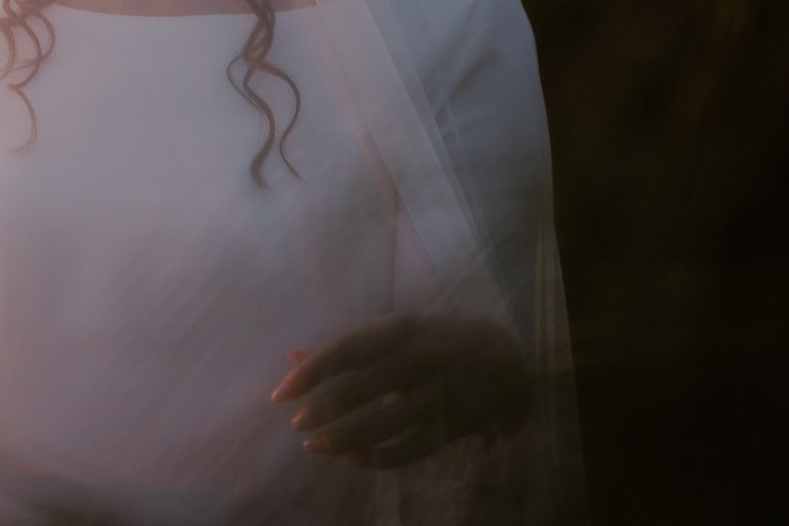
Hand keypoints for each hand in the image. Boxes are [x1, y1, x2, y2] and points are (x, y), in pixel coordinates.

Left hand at [269, 313, 530, 468]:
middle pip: (367, 386)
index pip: (348, 349)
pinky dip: (381, 456)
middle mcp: (422, 357)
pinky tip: (354, 458)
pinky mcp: (457, 423)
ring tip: (316, 446)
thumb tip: (291, 356)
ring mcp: (442, 392)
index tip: (281, 393)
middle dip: (328, 408)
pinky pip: (414, 446)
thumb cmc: (434, 341)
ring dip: (348, 437)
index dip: (313, 372)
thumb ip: (345, 349)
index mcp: (401, 329)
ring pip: (389, 421)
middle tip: (298, 424)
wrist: (508, 357)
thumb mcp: (393, 334)